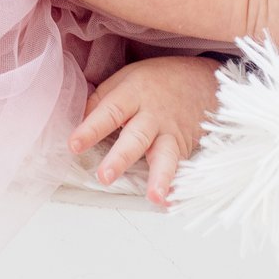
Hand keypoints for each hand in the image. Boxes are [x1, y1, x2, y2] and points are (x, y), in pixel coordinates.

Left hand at [67, 55, 224, 206]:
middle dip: (121, 158)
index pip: (110, 111)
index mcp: (134, 93)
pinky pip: (181, 167)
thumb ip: (102, 99)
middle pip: (136, 137)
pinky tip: (170, 202)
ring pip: (165, 155)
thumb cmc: (157, 81)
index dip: (92, 128)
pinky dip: (177, 185)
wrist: (204, 80)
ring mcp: (172, 133)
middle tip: (104, 176)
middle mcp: (153, 115)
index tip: (74, 145)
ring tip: (153, 197)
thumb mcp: (127, 77)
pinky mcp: (185, 147)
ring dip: (159, 177)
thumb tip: (79, 122)